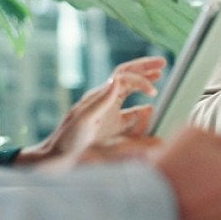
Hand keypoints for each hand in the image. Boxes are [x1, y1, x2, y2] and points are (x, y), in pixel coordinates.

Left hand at [18, 56, 165, 167]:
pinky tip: (149, 108)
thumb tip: (117, 79)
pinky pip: (128, 112)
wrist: (59, 157)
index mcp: (100, 96)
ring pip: (128, 91)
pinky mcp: (110, 126)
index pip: (123, 77)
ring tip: (159, 74)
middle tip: (162, 62)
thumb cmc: (69, 139)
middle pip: (126, 76)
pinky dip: (141, 108)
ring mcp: (108, 112)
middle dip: (144, 67)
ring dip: (143, 81)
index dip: (140, 78)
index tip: (153, 91)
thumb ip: (102, 100)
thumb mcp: (85, 118)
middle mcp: (105, 100)